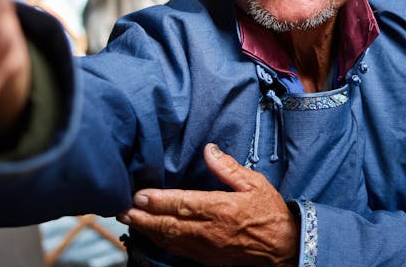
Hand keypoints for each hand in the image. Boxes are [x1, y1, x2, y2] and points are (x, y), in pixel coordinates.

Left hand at [118, 143, 298, 265]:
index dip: (158, 201)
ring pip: (170, 240)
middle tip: (121, 209)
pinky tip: (151, 234)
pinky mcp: (207, 258)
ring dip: (147, 230)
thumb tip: (209, 149)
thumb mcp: (254, 183)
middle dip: (143, 217)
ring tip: (128, 219)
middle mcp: (210, 231)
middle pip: (169, 225)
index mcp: (221, 210)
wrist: (284, 246)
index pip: (183, 205)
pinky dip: (161, 241)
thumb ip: (228, 167)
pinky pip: (179, 250)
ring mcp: (207, 248)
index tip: (139, 195)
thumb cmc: (269, 212)